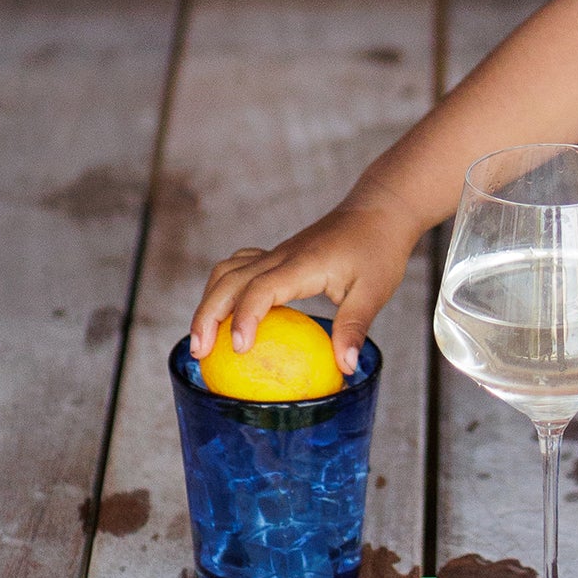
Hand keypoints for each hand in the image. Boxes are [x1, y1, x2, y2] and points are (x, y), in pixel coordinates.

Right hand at [189, 194, 424, 371]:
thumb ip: (355, 327)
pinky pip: (239, 267)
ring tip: (202, 340)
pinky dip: (224, 290)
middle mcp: (281, 255)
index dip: (245, 317)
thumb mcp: (374, 291)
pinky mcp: (277, 255)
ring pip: (227, 271)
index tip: (239, 348)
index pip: (261, 288)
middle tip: (198, 353)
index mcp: (303, 264)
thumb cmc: (379, 248)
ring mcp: (276, 253)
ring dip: (209, 301)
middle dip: (207, 315)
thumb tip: (345, 367)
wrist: (378, 210)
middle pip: (229, 279)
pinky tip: (226, 316)